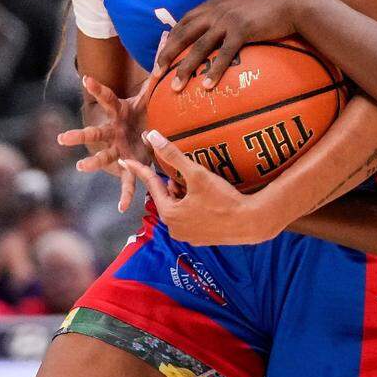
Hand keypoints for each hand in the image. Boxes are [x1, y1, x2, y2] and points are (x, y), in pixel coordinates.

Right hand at [57, 74, 153, 212]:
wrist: (145, 132)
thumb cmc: (144, 111)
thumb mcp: (150, 93)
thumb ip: (157, 72)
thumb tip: (166, 42)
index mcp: (119, 112)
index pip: (106, 98)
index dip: (96, 88)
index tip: (85, 79)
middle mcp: (113, 132)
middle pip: (94, 132)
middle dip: (79, 135)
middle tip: (62, 139)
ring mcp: (117, 149)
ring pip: (102, 157)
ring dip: (92, 163)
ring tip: (80, 167)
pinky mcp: (128, 165)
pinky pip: (127, 182)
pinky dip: (125, 195)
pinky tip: (122, 207)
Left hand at [120, 131, 284, 245]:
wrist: (249, 222)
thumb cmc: (222, 198)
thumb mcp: (196, 174)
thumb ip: (173, 155)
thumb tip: (153, 136)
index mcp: (169, 213)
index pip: (152, 185)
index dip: (140, 170)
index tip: (126, 160)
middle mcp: (173, 228)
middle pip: (166, 198)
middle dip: (173, 185)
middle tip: (187, 175)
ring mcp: (187, 236)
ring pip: (178, 208)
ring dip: (184, 196)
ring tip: (200, 187)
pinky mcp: (200, 239)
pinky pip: (189, 219)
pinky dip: (193, 207)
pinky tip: (208, 201)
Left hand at [153, 0, 314, 91]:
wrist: (293, 3)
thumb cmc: (271, 6)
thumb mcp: (242, 2)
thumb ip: (227, 11)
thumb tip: (217, 27)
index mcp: (215, 2)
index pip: (185, 20)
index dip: (171, 37)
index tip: (161, 54)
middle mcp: (217, 9)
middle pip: (185, 34)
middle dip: (167, 54)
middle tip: (156, 73)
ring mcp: (228, 19)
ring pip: (199, 46)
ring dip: (185, 68)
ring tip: (175, 87)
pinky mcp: (242, 30)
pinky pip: (224, 54)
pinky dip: (214, 70)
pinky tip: (207, 86)